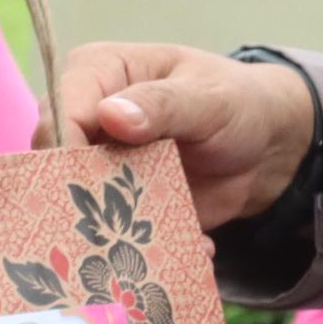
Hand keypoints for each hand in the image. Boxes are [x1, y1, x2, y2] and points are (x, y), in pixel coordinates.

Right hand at [54, 42, 315, 228]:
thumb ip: (163, 105)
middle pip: (55, 164)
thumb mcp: (209, 98)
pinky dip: (145, 249)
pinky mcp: (117, 204)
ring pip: (78, 205)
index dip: (64, 150)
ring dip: (112, 234)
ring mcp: (100, 166)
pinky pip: (113, 233)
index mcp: (97, 73)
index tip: (86, 186)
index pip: (59, 111)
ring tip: (154, 249)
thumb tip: (109, 116)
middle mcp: (87, 119)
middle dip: (80, 201)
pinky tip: (194, 247)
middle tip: (114, 232)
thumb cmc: (237, 102)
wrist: (267, 147)